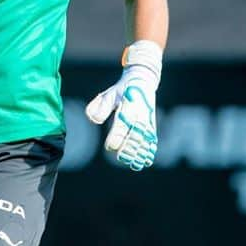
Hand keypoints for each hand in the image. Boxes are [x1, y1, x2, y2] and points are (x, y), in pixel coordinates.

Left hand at [85, 40, 161, 171]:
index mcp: (128, 105)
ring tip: (134, 165)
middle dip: (128, 148)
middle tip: (119, 158)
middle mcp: (140, 114)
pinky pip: (152, 139)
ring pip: (145, 140)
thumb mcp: (108, 94)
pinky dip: (150, 151)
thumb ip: (100, 107)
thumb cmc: (121, 90)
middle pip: (135, 135)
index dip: (116, 137)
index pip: (122, 124)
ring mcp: (148, 120)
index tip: (109, 147)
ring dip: (140, 153)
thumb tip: (93, 120)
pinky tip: (146, 162)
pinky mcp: (152, 124)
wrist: (143, 80)